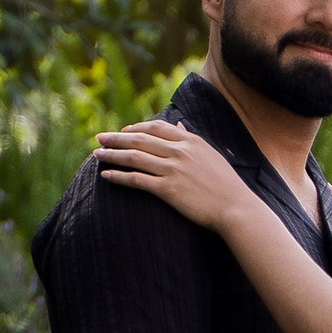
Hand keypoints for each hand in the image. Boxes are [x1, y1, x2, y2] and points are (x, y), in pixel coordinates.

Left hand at [97, 120, 241, 233]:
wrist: (235, 207)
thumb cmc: (225, 183)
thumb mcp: (210, 154)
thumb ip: (191, 138)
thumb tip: (179, 125)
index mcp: (190, 140)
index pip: (156, 128)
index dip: (136, 128)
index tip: (122, 131)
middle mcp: (179, 151)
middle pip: (139, 140)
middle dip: (116, 138)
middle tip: (99, 137)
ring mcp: (173, 170)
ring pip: (134, 157)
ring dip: (112, 155)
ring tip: (96, 154)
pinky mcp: (168, 190)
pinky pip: (137, 180)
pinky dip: (118, 176)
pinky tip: (106, 175)